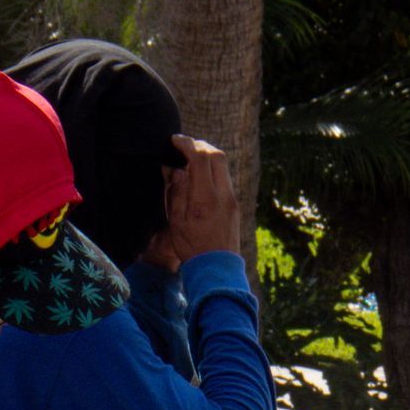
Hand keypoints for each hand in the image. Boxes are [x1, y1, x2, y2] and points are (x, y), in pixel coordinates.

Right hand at [161, 135, 239, 262]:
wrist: (216, 268)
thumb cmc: (192, 247)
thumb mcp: (176, 220)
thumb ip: (176, 191)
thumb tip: (175, 168)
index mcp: (205, 198)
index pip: (200, 158)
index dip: (187, 144)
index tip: (175, 140)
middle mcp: (223, 195)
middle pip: (216, 155)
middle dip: (199, 145)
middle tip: (184, 146)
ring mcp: (232, 199)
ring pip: (223, 165)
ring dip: (207, 156)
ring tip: (190, 159)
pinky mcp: (235, 204)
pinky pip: (225, 177)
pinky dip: (213, 169)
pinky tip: (200, 175)